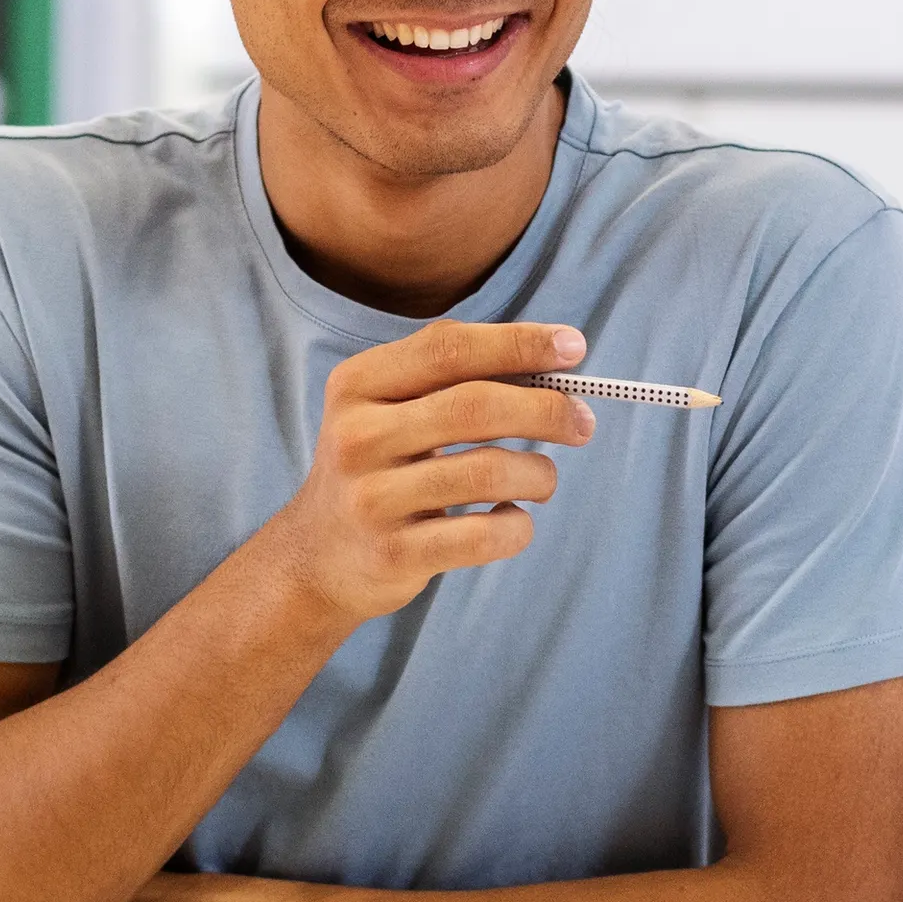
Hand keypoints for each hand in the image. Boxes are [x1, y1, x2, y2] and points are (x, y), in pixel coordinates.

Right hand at [251, 321, 599, 626]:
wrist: (319, 558)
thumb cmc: (380, 467)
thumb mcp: (388, 408)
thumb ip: (453, 378)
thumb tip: (555, 358)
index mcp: (358, 384)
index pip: (448, 349)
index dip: (518, 344)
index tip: (573, 347)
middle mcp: (357, 436)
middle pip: (475, 407)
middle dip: (546, 410)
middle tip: (583, 422)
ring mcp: (372, 498)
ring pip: (488, 473)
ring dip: (538, 474)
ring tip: (542, 480)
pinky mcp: (394, 554)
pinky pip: (484, 536)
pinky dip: (517, 527)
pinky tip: (511, 519)